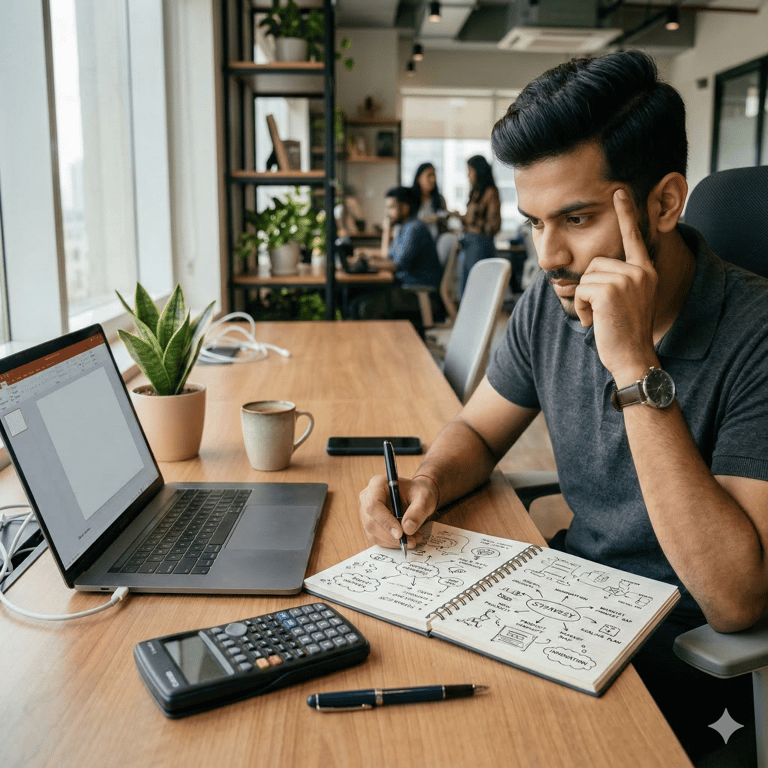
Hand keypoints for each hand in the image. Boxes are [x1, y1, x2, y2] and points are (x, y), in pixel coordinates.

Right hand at [358, 474, 437, 547]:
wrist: (416, 496)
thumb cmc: (418, 493)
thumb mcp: (424, 498)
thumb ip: (418, 511)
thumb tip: (407, 529)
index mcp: (377, 484)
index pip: (373, 505)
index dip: (385, 521)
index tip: (400, 533)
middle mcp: (367, 498)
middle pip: (370, 522)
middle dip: (390, 536)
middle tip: (410, 541)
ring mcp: (366, 512)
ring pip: (373, 534)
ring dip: (392, 542)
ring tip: (412, 540)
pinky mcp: (370, 524)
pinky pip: (377, 538)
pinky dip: (392, 543)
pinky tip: (406, 540)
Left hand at [573, 188, 658, 384]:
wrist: (633, 357)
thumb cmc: (625, 332)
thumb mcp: (628, 300)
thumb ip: (618, 280)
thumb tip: (594, 269)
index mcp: (646, 271)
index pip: (634, 236)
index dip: (626, 212)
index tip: (619, 190)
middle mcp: (640, 271)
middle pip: (596, 261)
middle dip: (591, 287)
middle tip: (605, 312)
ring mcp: (627, 279)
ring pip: (587, 276)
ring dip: (586, 300)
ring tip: (603, 317)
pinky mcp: (610, 290)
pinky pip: (582, 289)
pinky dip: (582, 308)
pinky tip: (597, 321)